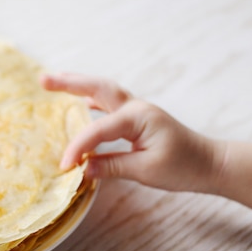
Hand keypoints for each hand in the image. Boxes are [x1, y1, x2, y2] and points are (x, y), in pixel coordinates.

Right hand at [41, 73, 219, 191]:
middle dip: (68, 83)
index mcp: (138, 118)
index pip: (97, 130)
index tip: (64, 166)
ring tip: (53, 81)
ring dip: (77, 85)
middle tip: (42, 79)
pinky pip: (108, 103)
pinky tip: (79, 102)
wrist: (209, 163)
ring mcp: (137, 110)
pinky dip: (91, 100)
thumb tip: (81, 169)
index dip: (78, 148)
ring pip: (102, 91)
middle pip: (97, 88)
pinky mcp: (136, 118)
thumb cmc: (182, 167)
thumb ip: (111, 166)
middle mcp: (135, 108)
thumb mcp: (146, 170)